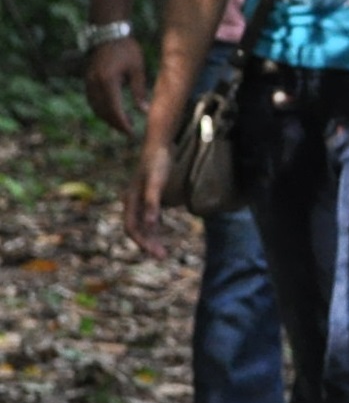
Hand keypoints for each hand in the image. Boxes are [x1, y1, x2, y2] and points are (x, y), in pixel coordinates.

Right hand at [85, 36, 147, 136]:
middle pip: (102, 111)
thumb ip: (139, 91)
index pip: (114, 109)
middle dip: (115, 124)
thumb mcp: (137, 69)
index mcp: (108, 80)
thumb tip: (144, 111)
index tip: (131, 133)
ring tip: (122, 124)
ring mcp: (88, 81)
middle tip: (129, 132)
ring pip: (95, 107)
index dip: (122, 123)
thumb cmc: (126, 49)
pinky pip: (92, 100)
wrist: (107, 33)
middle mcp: (94, 83)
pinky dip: (101, 109)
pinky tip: (112, 112)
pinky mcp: (87, 80)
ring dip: (107, 118)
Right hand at [123, 141, 172, 257]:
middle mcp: (132, 201)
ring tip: (161, 250)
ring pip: (141, 223)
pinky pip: (148, 215)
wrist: (158, 144)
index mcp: (131, 200)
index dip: (142, 242)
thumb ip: (152, 203)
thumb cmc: (157, 162)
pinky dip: (152, 226)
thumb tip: (151, 224)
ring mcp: (139, 198)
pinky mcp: (147, 195)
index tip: (155, 254)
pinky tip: (159, 230)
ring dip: (150, 237)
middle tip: (162, 257)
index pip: (132, 227)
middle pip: (136, 228)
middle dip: (147, 244)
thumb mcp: (156, 182)